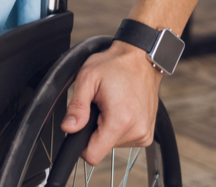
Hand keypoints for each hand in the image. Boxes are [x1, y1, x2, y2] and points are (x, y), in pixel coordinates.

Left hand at [61, 40, 161, 164]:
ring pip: (112, 144)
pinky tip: (121, 109)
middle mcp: (137, 131)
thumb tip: (68, 128)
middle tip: (100, 105)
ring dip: (107, 126)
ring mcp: (145, 134)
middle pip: (102, 147)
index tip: (81, 126)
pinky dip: (118, 127)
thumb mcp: (87, 79)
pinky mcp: (147, 134)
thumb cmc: (115, 65)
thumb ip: (77, 107)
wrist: (141, 60)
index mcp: (120, 121)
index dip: (80, 144)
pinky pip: (124, 139)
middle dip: (95, 128)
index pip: (93, 155)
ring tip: (111, 104)